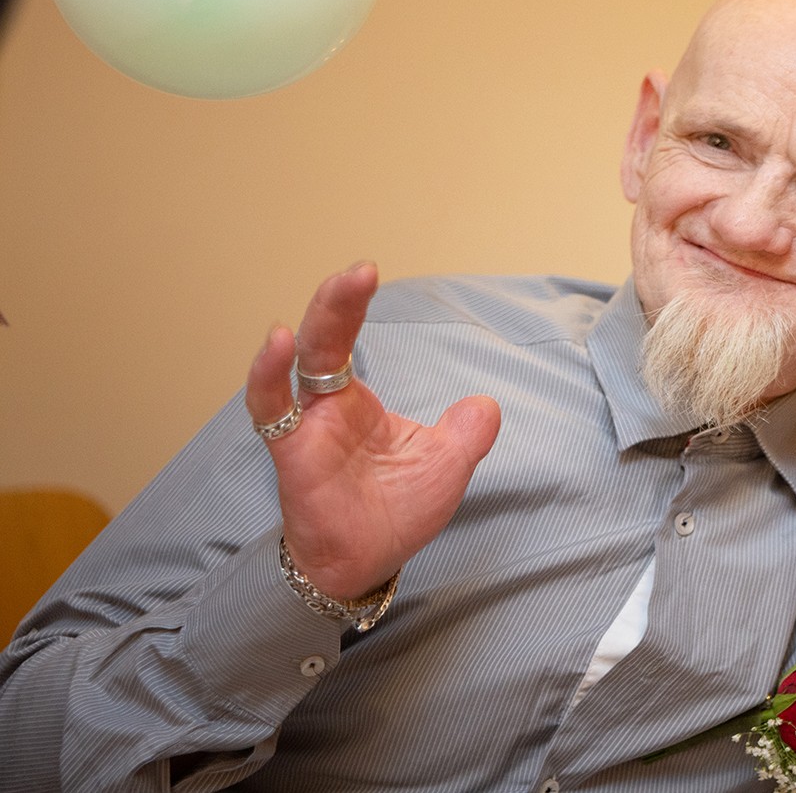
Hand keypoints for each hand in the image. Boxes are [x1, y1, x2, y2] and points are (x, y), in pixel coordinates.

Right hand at [243, 262, 501, 599]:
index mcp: (357, 402)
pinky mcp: (291, 452)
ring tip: (338, 287)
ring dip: (316, 324)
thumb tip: (487, 403)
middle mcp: (326, 405)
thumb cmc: (394, 513)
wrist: (364, 565)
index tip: (366, 270)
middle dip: (339, 301)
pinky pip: (271, 409)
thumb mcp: (447, 467)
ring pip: (299, 364)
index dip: (352, 306)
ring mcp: (306, 426)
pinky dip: (269, 375)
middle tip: (362, 269)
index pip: (349, 339)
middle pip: (324, 339)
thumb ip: (468, 434)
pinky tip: (277, 343)